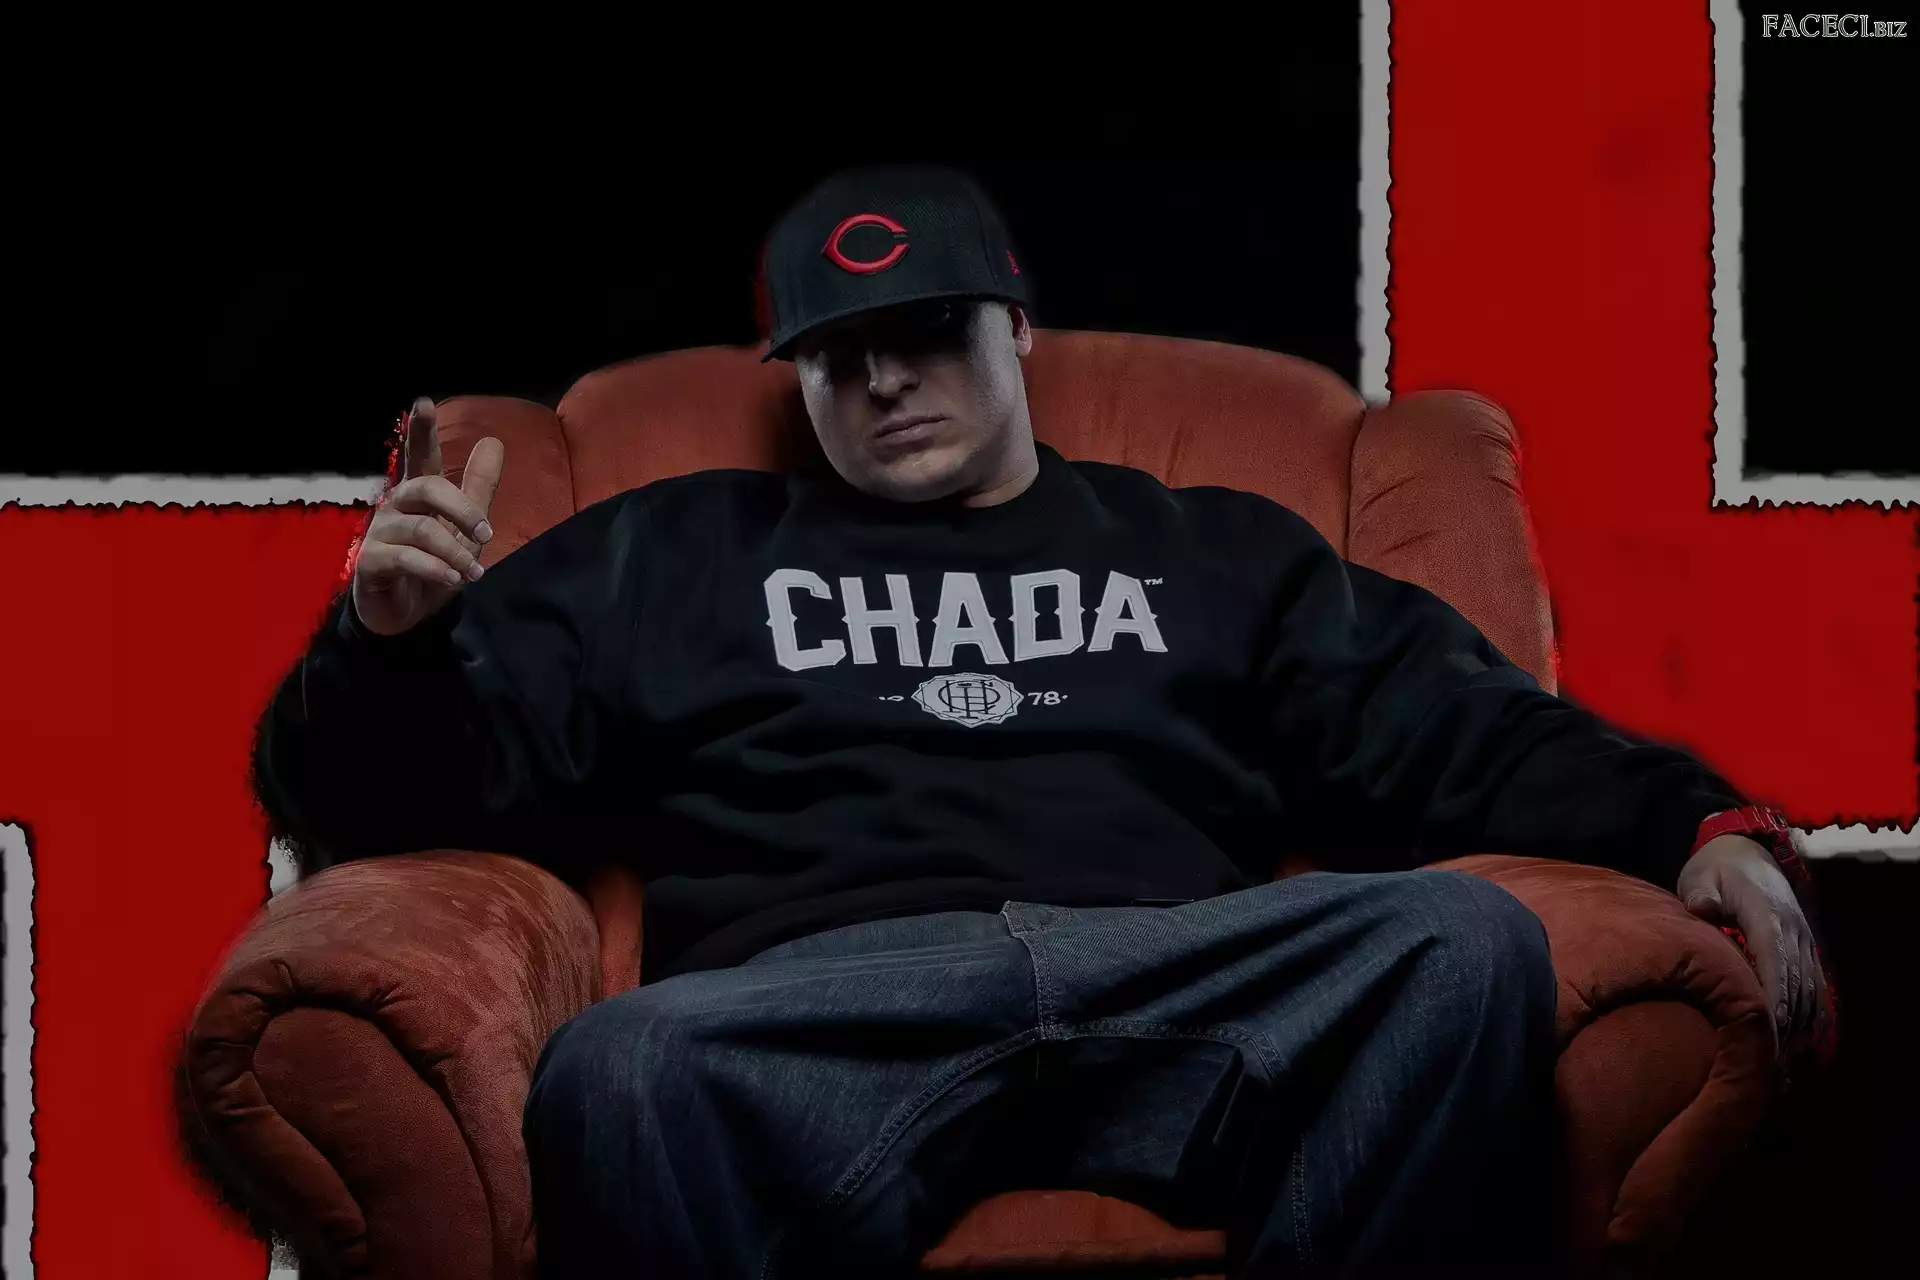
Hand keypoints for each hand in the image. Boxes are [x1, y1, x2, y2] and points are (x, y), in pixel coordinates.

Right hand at [351, 397, 504, 635]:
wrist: (409, 613)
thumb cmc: (435, 562)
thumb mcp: (465, 527)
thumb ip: (478, 487)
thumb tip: (494, 441)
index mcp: (419, 494)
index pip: (419, 455)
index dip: (420, 431)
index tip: (423, 402)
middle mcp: (396, 506)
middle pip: (426, 488)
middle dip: (462, 508)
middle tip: (487, 535)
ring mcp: (380, 532)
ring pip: (423, 530)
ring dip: (455, 552)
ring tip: (473, 572)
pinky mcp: (371, 561)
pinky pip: (406, 558)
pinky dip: (435, 568)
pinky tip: (452, 578)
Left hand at [1677, 833, 1828, 1065]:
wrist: (1746, 850)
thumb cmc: (1716, 868)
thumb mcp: (1702, 875)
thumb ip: (1702, 893)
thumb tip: (1703, 909)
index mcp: (1767, 913)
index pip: (1775, 956)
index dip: (1776, 990)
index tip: (1774, 1021)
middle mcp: (1792, 929)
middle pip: (1796, 978)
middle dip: (1789, 1017)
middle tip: (1774, 1053)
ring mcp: (1803, 938)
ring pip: (1810, 986)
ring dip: (1802, 1020)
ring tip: (1785, 1055)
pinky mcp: (1804, 946)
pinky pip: (1815, 983)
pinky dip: (1812, 1011)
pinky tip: (1803, 1038)